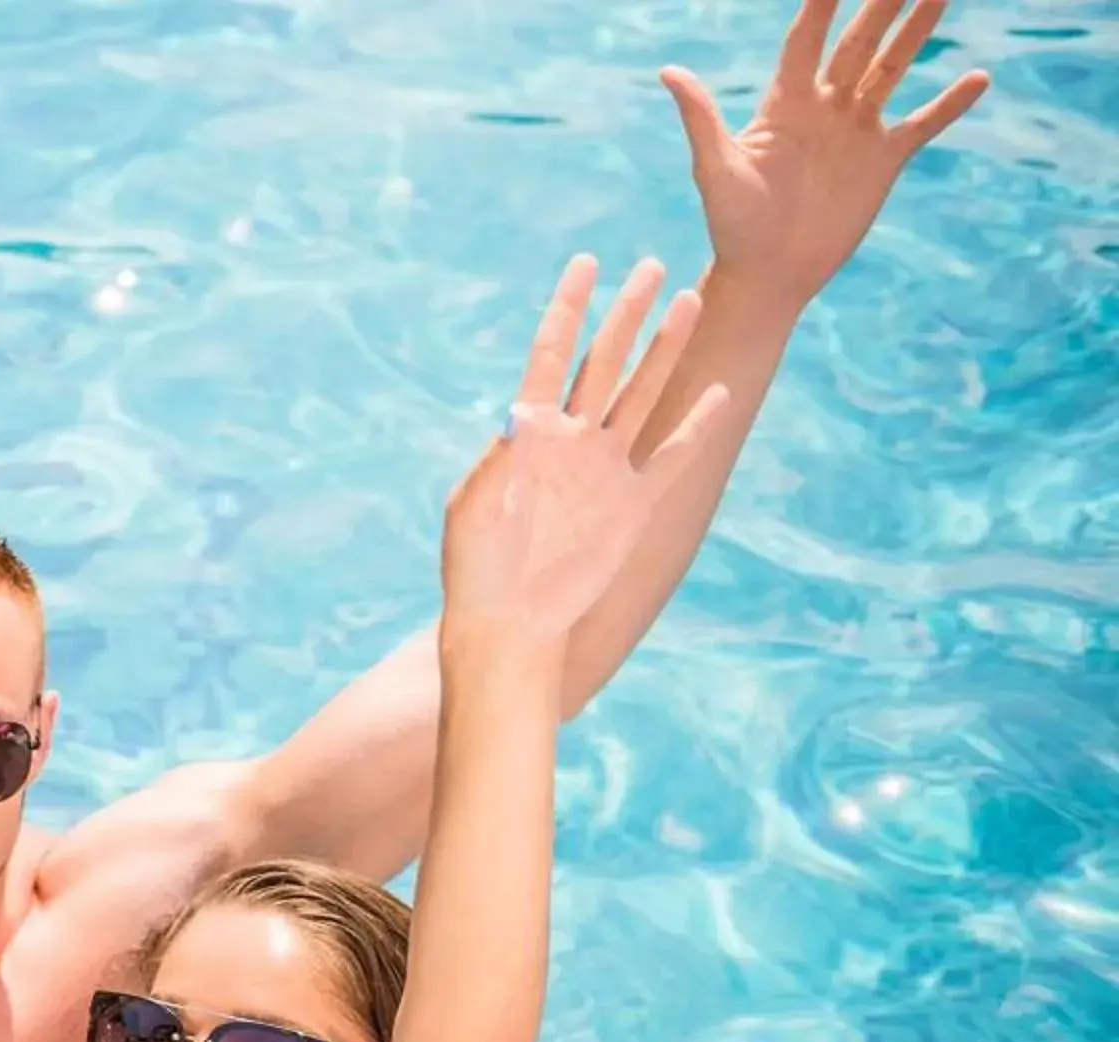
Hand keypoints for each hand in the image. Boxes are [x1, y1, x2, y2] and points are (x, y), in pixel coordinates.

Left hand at [442, 257, 732, 634]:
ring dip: (665, 350)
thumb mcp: (474, 512)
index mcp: (528, 435)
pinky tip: (720, 391)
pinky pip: (672, 456)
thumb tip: (522, 410)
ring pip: (643, 394)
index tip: (586, 263)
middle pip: (605, 362)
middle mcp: (571, 441)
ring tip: (688, 300)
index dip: (568, 309)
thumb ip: (499, 461)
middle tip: (651, 265)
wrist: (509, 625)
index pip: (550, 355)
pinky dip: (697, 426)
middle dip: (626, 314)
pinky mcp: (633, 504)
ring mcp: (605, 469)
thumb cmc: (475, 570)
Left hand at [662, 0, 991, 302]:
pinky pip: (922, 124)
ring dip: (917, 31)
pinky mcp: (882, 161)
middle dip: (881, 5)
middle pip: (858, 43)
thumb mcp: (715, 168)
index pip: (806, 39)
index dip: (821, 3)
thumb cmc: (732, 225)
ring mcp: (856, 131)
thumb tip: (668, 71)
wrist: (768, 275)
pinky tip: (978, 78)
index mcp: (784, 104)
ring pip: (892, 68)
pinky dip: (949, 104)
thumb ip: (701, 117)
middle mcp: (824, 107)